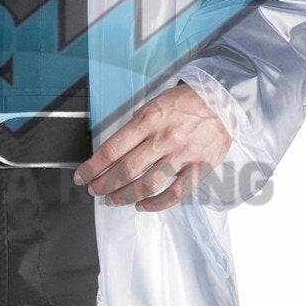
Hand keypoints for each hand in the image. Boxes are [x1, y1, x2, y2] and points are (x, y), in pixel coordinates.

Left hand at [72, 82, 230, 210]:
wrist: (223, 100)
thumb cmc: (186, 101)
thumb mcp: (154, 104)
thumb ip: (136, 127)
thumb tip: (114, 151)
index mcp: (148, 120)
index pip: (112, 149)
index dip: (93, 167)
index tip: (82, 177)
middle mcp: (163, 138)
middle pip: (126, 170)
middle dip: (104, 185)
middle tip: (94, 191)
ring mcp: (183, 155)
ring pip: (147, 184)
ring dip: (125, 196)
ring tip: (113, 200)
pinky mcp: (200, 167)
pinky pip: (175, 194)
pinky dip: (156, 204)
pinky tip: (143, 206)